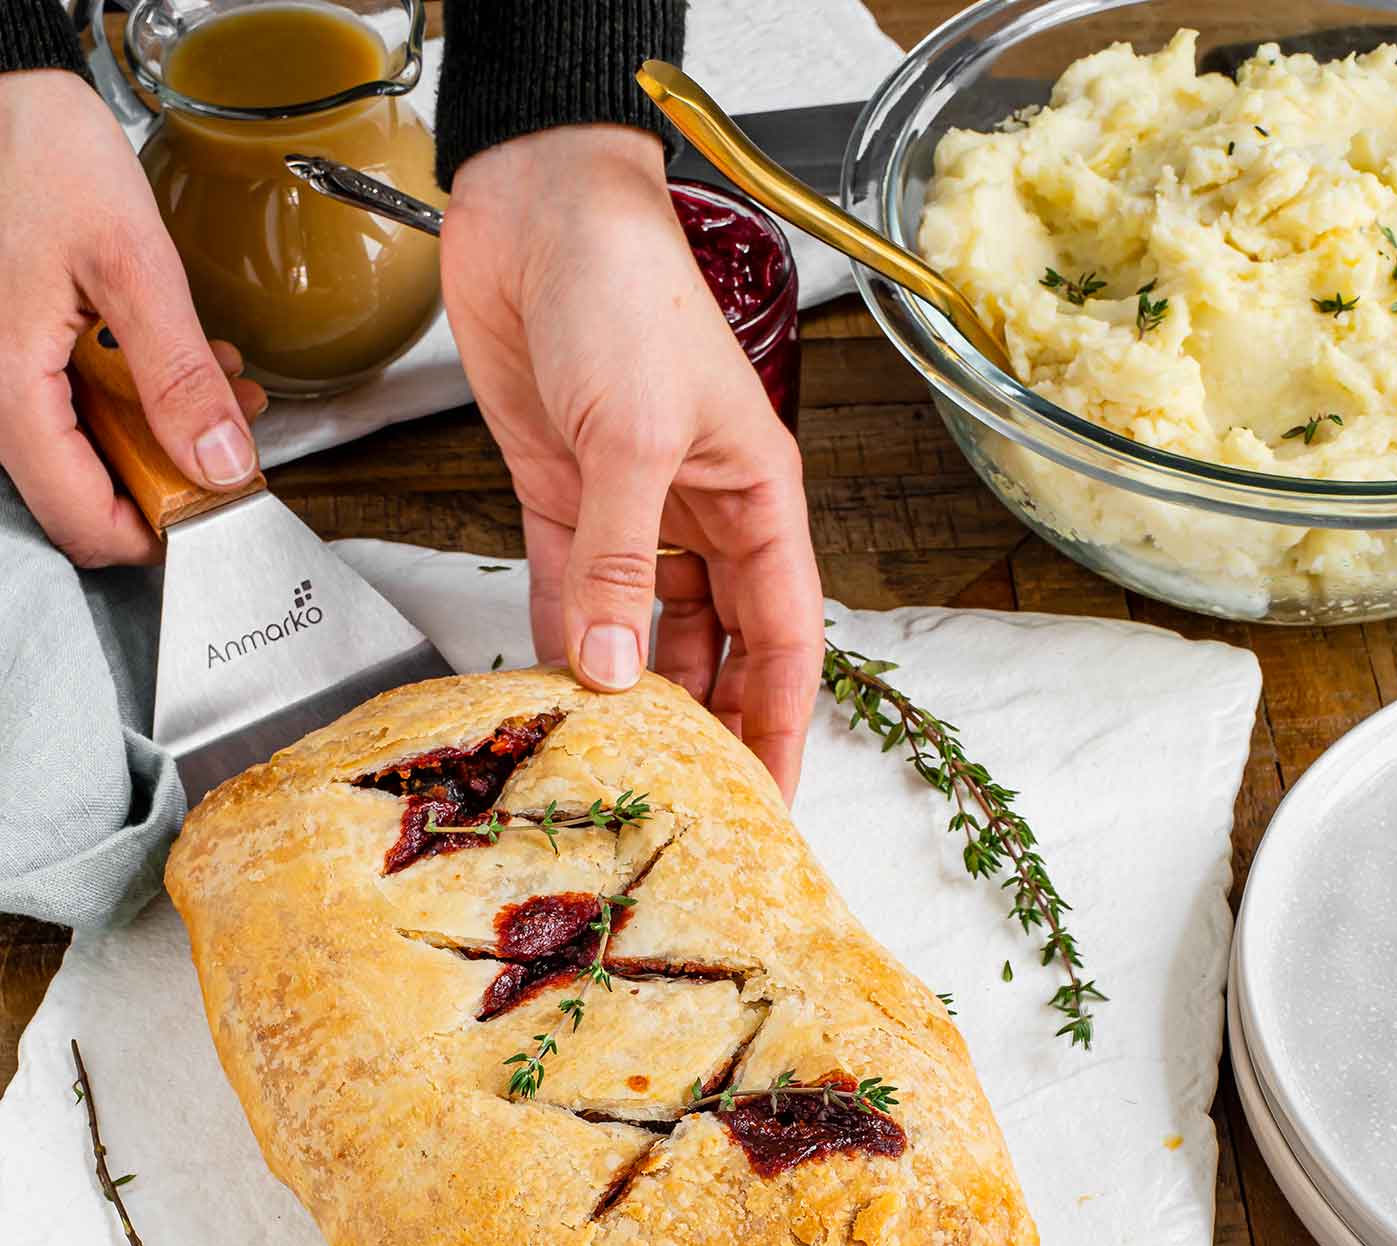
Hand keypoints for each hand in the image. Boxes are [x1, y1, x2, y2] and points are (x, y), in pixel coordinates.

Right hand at [0, 72, 265, 567]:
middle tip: (230, 440)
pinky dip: (136, 398)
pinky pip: (79, 408)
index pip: (85, 522)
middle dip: (171, 476)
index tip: (217, 510)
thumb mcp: (130, 261)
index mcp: (12, 389)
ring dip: (162, 434)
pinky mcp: (18, 357)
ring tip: (219, 384)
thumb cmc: (39, 154)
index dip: (158, 534)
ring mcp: (6, 380)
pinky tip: (179, 360)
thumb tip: (220, 464)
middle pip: (90, 496)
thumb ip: (179, 374)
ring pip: (90, 454)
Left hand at [441, 126, 822, 802]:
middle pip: (721, 653)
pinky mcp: (560, 499)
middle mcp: (703, 518)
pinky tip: (544, 696)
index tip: (769, 807)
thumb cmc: (624, 292)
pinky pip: (563, 593)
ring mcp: (631, 514)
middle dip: (708, 730)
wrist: (535, 208)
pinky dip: (554, 642)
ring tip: (610, 768)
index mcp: (760, 502)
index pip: (786, 643)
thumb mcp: (634, 438)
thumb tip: (608, 675)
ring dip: (628, 695)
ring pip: (642, 634)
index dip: (781, 729)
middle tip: (684, 810)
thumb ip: (619, 564)